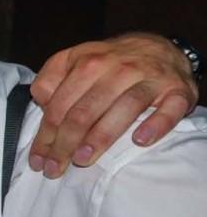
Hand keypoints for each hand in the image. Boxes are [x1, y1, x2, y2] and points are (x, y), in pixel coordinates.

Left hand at [29, 33, 197, 177]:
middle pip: (85, 111)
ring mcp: (150, 78)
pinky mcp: (178, 90)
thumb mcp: (72, 61)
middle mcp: (119, 68)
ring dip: (101, 137)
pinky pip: (170, 108)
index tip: (37, 161)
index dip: (46, 135)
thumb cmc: (107, 63)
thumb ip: (51, 79)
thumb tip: (42, 101)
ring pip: (124, 109)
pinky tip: (140, 140)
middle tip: (55, 169)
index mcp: (88, 63)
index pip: (60, 106)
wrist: (156, 47)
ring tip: (83, 159)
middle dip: (65, 144)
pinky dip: (156, 124)